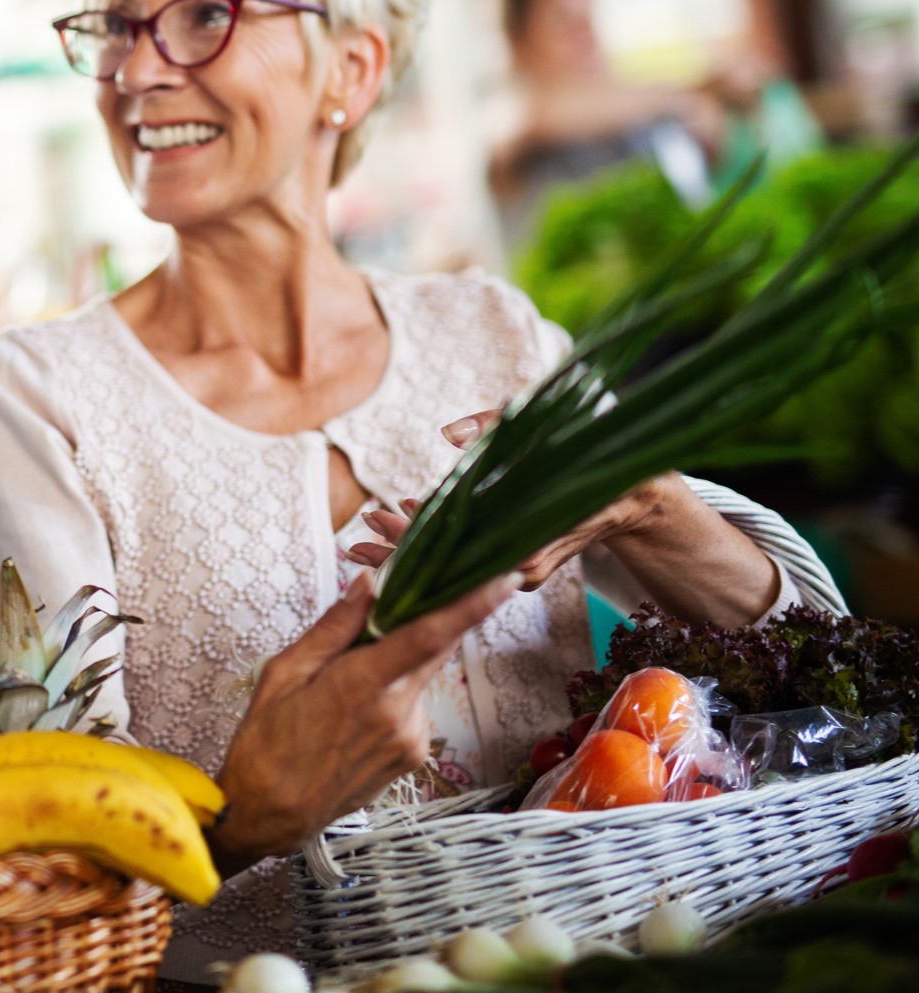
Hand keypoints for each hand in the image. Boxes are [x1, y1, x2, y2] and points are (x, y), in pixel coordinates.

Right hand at [211, 571, 518, 870]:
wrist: (271, 813)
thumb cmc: (266, 740)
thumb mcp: (284, 672)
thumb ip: (334, 627)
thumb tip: (368, 583)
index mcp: (361, 686)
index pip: (428, 636)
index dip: (471, 605)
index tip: (503, 580)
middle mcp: (397, 713)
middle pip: (435, 649)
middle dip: (433, 617)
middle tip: (410, 596)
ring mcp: (411, 738)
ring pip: (420, 675)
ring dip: (400, 659)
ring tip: (349, 677)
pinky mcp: (414, 755)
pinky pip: (413, 703)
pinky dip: (395, 690)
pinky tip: (356, 708)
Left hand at [343, 409, 661, 590]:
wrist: (638, 491)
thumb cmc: (595, 453)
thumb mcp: (550, 427)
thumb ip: (496, 423)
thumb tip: (448, 433)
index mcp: (523, 538)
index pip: (452, 542)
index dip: (409, 535)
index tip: (375, 523)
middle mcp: (519, 564)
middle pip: (446, 564)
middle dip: (397, 554)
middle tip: (353, 544)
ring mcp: (519, 568)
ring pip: (455, 565)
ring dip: (412, 553)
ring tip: (366, 540)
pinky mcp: (520, 564)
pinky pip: (472, 559)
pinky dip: (441, 545)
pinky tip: (411, 526)